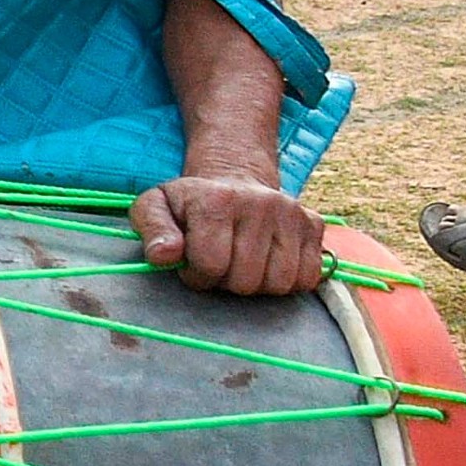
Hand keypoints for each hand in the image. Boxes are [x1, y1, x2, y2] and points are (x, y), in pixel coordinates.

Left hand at [131, 174, 328, 295]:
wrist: (233, 180)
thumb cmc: (189, 204)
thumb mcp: (154, 207)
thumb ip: (152, 230)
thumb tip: (163, 256)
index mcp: (217, 200)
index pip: (211, 264)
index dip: (197, 275)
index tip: (192, 264)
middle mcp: (261, 203)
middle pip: (245, 279)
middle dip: (225, 282)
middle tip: (218, 265)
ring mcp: (292, 214)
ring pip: (279, 283)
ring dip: (256, 285)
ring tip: (240, 265)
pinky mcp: (314, 225)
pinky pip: (308, 278)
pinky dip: (286, 282)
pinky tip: (266, 265)